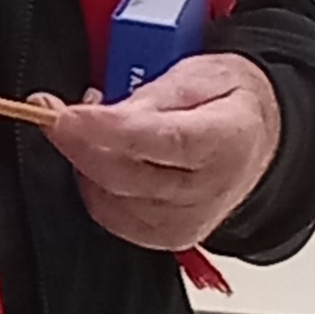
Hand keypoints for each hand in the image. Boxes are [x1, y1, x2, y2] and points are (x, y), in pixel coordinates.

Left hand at [38, 51, 280, 252]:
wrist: (258, 143)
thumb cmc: (231, 105)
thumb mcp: (201, 75)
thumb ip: (152, 95)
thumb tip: (103, 113)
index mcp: (225, 141)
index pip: (157, 141)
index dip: (103, 129)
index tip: (63, 114)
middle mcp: (207, 191)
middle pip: (123, 175)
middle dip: (77, 142)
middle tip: (56, 111)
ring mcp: (184, 222)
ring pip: (108, 197)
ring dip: (85, 162)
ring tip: (94, 128)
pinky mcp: (165, 238)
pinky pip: (109, 216)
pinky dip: (94, 187)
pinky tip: (102, 159)